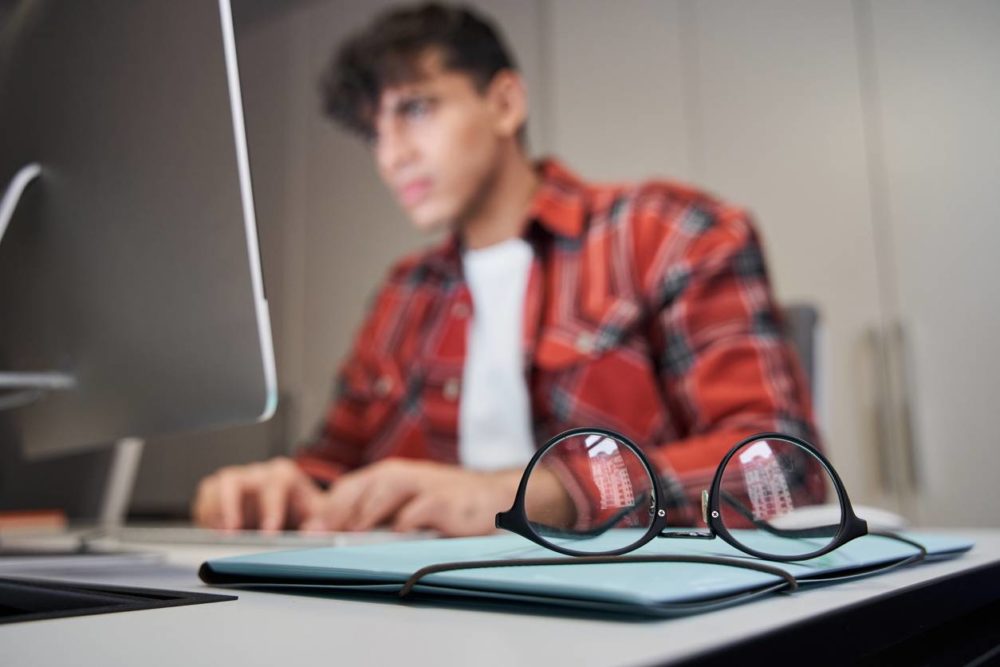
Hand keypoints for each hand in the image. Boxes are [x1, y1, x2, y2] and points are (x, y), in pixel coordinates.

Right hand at [192, 457, 322, 531]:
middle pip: (235, 480)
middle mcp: (257, 475)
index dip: (271, 508)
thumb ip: (323, 520)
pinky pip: (205, 497)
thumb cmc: (304, 510)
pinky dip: (205, 514)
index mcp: (283, 475)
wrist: (292, 511)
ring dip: (214, 511)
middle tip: (231, 533)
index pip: (275, 483)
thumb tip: (315, 530)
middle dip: (230, 505)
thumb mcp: (320, 513)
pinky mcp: (220, 494)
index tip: (269, 531)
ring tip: (218, 535)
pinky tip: (211, 533)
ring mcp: (237, 482)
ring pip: (216, 487)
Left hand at [299, 459, 519, 536]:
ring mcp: (423, 485)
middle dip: (336, 513)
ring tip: (349, 535)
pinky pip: (421, 507)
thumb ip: (374, 519)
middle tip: (318, 536)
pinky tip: (396, 534)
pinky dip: (406, 519)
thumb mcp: (405, 507)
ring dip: (364, 513)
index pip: (346, 489)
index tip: (307, 533)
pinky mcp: (445, 499)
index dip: (325, 510)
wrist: (493, 498)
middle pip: (359, 488)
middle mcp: (402, 475)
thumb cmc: (443, 505)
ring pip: (384, 490)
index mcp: (386, 476)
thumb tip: (332, 539)